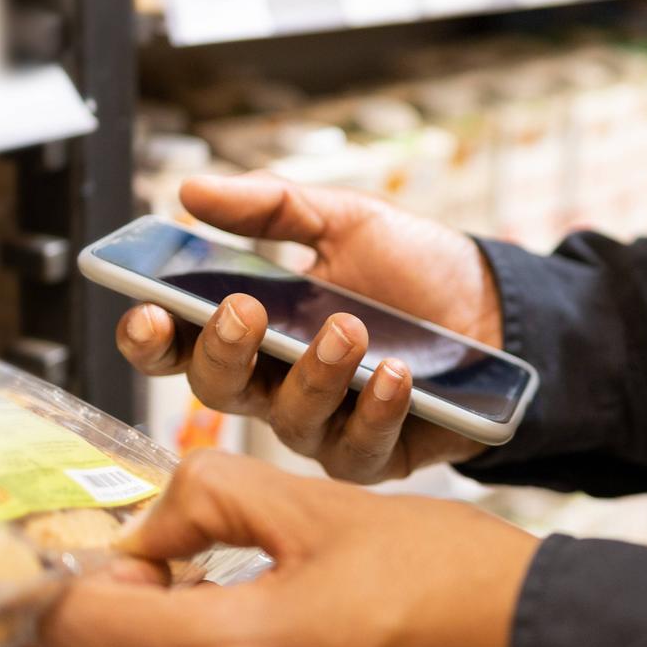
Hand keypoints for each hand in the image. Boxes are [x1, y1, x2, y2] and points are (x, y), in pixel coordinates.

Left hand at [11, 451, 540, 646]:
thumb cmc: (456, 582)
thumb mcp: (322, 505)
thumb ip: (206, 498)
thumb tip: (144, 528)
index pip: (67, 634)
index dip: (49, 578)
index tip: (76, 538)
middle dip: (58, 630)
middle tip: (106, 566)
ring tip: (193, 583)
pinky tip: (252, 623)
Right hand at [120, 172, 501, 482]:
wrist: (500, 312)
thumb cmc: (417, 270)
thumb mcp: (347, 220)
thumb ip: (270, 208)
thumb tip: (190, 188)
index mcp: (254, 330)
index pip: (179, 343)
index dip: (151, 337)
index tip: (146, 311)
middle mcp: (275, 386)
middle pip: (217, 390)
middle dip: (223, 352)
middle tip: (244, 310)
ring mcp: (322, 428)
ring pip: (287, 421)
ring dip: (313, 373)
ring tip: (348, 329)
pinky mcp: (372, 457)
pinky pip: (356, 448)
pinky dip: (374, 409)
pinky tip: (394, 375)